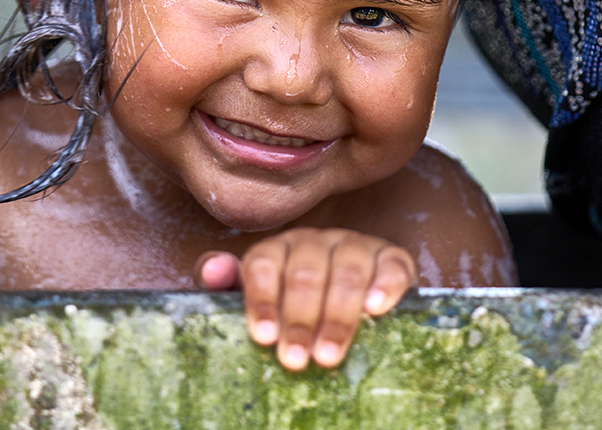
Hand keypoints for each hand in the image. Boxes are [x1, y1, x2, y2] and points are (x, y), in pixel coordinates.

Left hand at [195, 228, 415, 369]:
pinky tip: (375, 310)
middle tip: (294, 359)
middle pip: (305, 271)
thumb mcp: (260, 297)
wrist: (355, 297)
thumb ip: (228, 285)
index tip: (263, 337)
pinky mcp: (391, 258)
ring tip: (327, 355)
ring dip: (337, 314)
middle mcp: (314, 241)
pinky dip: (384, 285)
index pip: (264, 263)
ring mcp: (354, 245)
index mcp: (279, 248)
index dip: (262, 299)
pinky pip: (391, 264)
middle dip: (298, 318)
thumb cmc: (295, 304)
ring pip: (346, 270)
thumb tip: (210, 269)